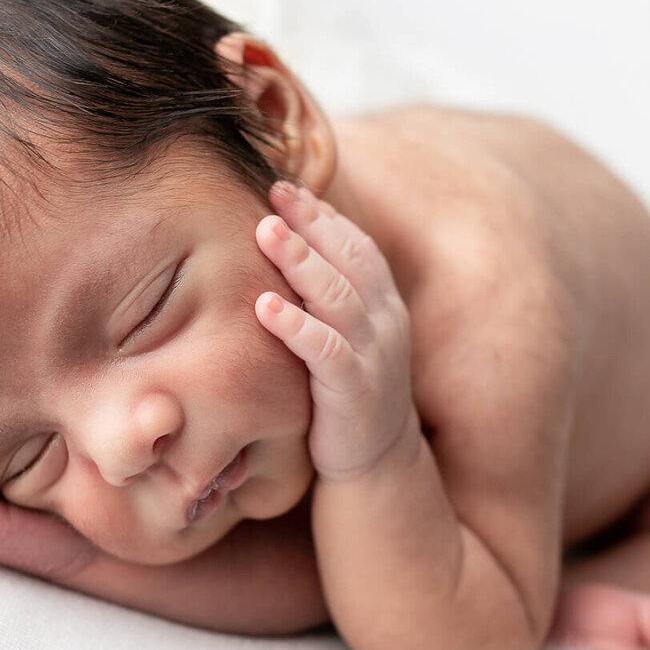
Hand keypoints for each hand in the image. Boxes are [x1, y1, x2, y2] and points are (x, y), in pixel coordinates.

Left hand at [254, 181, 419, 480]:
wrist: (376, 463)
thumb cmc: (344, 391)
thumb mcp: (342, 335)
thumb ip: (324, 296)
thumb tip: (280, 245)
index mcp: (382, 303)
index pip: (356, 244)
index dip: (322, 214)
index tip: (284, 187)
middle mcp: (384, 322)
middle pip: (349, 259)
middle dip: (311, 222)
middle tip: (273, 193)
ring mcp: (373, 357)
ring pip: (339, 297)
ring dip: (302, 261)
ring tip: (266, 232)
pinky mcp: (354, 393)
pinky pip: (326, 352)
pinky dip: (296, 327)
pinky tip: (265, 307)